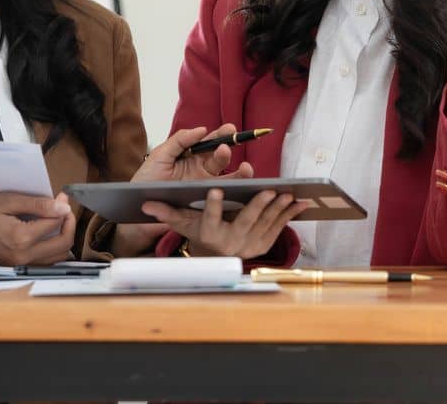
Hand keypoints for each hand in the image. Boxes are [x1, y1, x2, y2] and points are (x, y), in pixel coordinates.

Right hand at [0, 191, 74, 265]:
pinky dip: (52, 248)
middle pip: (63, 245)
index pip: (56, 224)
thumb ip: (37, 205)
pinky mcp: (14, 265)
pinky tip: (48, 234)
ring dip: (63, 238)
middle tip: (64, 208)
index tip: (61, 195)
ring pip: (56, 257)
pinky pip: (43, 261)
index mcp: (21, 239)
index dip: (62, 208)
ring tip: (58, 220)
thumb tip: (63, 208)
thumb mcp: (7, 201)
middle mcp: (23, 256)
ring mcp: (19, 264)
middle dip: (69, 224)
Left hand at [111, 125, 258, 254]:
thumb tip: (202, 129)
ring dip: (239, 174)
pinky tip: (241, 190)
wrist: (136, 207)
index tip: (230, 128)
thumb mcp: (160, 155)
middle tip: (227, 148)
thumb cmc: (146, 179)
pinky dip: (233, 195)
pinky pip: (222, 199)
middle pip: (221, 159)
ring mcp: (204, 188)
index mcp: (192, 156)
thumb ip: (179, 140)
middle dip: (228, 151)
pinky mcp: (204, 205)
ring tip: (246, 170)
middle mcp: (202, 170)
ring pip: (228, 179)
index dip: (221, 135)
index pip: (210, 142)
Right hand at [141, 187, 308, 259]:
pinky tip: (300, 202)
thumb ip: (168, 213)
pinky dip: (290, 215)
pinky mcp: (263, 245)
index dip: (213, 206)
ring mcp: (248, 246)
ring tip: (289, 192)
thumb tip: (145, 203)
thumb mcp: (183, 224)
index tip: (216, 189)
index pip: (209, 220)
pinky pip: (279, 228)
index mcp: (210, 234)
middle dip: (258, 207)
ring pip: (266, 225)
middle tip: (268, 190)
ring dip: (279, 209)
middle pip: (245, 223)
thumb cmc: (199, 233)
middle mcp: (230, 243)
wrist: (216, 257)